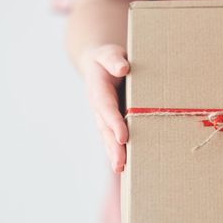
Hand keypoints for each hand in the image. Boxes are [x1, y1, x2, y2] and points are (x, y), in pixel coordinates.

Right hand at [79, 44, 129, 172]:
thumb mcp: (109, 53)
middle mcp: (98, 107)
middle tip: (120, 164)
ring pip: (107, 137)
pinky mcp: (109, 121)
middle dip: (113, 147)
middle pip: (105, 129)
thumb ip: (114, 59)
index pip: (107, 108)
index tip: (123, 137)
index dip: (114, 123)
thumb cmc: (108, 58)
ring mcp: (103, 117)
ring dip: (113, 154)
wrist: (98, 63)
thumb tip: (123, 68)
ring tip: (121, 170)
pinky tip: (125, 166)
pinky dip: (117, 151)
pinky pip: (112, 138)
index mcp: (98, 90)